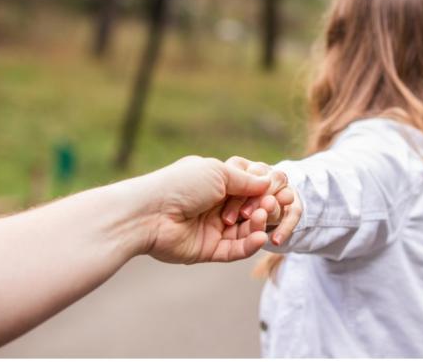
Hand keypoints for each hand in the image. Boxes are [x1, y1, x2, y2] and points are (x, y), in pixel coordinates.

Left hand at [142, 155, 278, 263]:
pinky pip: (234, 250)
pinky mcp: (208, 249)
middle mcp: (215, 206)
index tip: (273, 191)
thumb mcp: (218, 172)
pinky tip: (260, 238)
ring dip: (257, 225)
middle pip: (250, 210)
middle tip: (268, 206)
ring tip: (262, 219)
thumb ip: (245, 179)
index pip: (248, 189)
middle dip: (262, 208)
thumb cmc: (181, 185)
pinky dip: (249, 245)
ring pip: (245, 231)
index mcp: (215, 184)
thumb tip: (268, 181)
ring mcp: (212, 229)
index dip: (261, 191)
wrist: (149, 213)